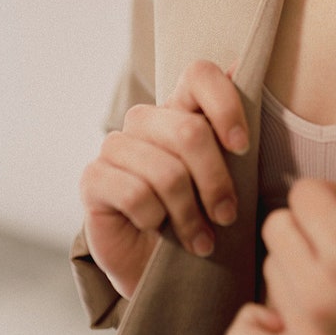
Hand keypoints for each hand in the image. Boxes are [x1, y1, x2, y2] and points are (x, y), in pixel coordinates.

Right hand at [80, 59, 248, 298]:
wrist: (160, 267)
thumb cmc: (199, 213)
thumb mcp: (227, 172)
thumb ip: (230, 127)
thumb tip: (239, 67)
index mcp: (180, 106)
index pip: (200, 74)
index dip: (225, 105)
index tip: (242, 147)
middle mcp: (146, 119)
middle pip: (189, 131)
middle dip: (216, 180)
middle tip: (227, 215)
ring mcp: (116, 145)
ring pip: (167, 171)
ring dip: (189, 213)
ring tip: (201, 238)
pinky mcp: (93, 177)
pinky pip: (135, 194)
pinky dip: (156, 219)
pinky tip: (159, 231)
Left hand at [224, 79, 335, 334]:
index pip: (303, 194)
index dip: (328, 198)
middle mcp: (322, 295)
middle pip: (276, 229)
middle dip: (305, 230)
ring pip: (266, 273)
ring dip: (290, 271)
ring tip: (327, 278)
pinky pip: (243, 334)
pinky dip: (259, 321)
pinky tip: (289, 310)